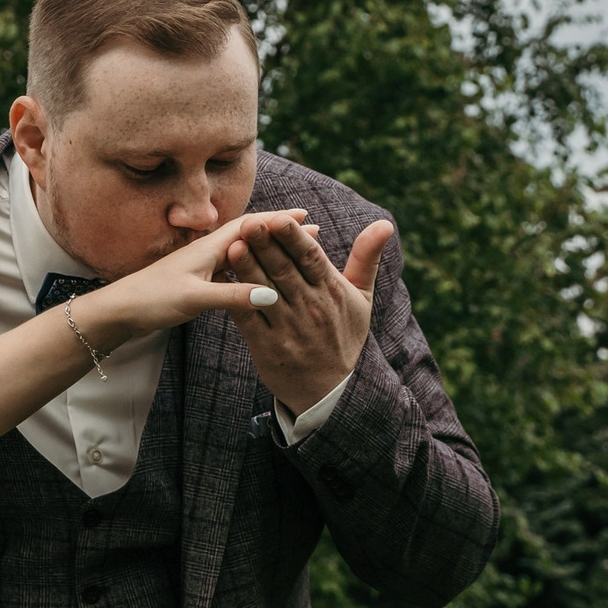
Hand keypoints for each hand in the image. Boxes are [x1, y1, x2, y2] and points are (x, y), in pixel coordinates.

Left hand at [79, 209, 309, 345]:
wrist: (119, 311)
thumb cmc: (152, 299)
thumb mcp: (194, 298)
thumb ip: (232, 295)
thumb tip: (271, 294)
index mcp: (209, 247)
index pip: (252, 227)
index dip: (280, 222)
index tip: (307, 217)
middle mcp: (208, 251)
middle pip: (252, 236)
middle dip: (281, 232)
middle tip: (313, 230)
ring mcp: (203, 265)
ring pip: (245, 253)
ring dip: (270, 250)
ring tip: (296, 252)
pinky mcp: (198, 280)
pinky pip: (235, 269)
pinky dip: (254, 269)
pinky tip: (264, 277)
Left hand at [221, 216, 393, 414]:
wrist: (329, 390)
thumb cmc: (345, 336)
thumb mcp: (362, 297)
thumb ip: (366, 258)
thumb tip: (386, 223)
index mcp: (330, 291)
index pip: (311, 258)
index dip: (294, 238)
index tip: (280, 217)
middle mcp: (310, 308)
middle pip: (285, 271)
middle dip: (267, 246)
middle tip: (250, 222)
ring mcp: (287, 328)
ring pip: (265, 292)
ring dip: (248, 269)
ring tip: (233, 244)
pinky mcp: (267, 347)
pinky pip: (248, 319)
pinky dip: (235, 299)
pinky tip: (221, 280)